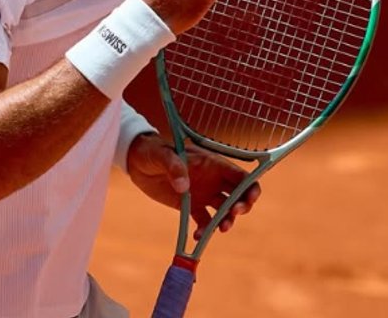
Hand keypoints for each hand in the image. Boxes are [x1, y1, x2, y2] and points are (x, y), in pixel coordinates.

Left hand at [126, 133, 260, 239]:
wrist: (137, 162)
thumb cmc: (152, 151)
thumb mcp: (162, 155)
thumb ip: (174, 167)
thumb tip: (183, 186)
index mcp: (211, 163)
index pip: (239, 175)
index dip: (250, 187)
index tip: (250, 199)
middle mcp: (212, 180)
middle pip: (238, 195)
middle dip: (242, 206)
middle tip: (233, 214)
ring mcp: (203, 194)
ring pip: (224, 211)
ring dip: (226, 221)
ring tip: (219, 229)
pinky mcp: (190, 206)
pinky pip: (204, 221)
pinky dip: (205, 231)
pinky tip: (198, 237)